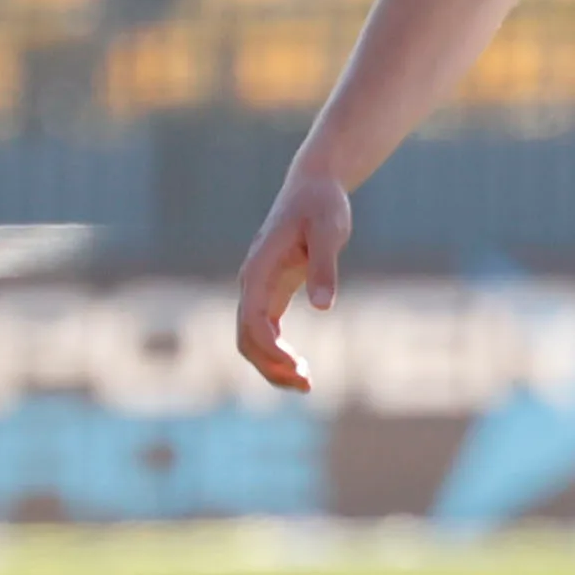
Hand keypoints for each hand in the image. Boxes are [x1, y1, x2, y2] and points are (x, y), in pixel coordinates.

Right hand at [234, 167, 350, 392]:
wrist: (313, 188)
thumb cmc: (322, 206)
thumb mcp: (329, 232)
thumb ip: (324, 268)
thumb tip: (323, 307)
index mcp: (260, 269)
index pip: (254, 321)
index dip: (271, 350)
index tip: (299, 369)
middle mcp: (252, 282)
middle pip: (246, 337)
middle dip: (270, 366)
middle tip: (308, 385)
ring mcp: (259, 289)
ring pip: (252, 339)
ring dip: (272, 365)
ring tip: (306, 385)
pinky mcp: (272, 292)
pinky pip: (265, 331)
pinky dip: (278, 352)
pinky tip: (300, 367)